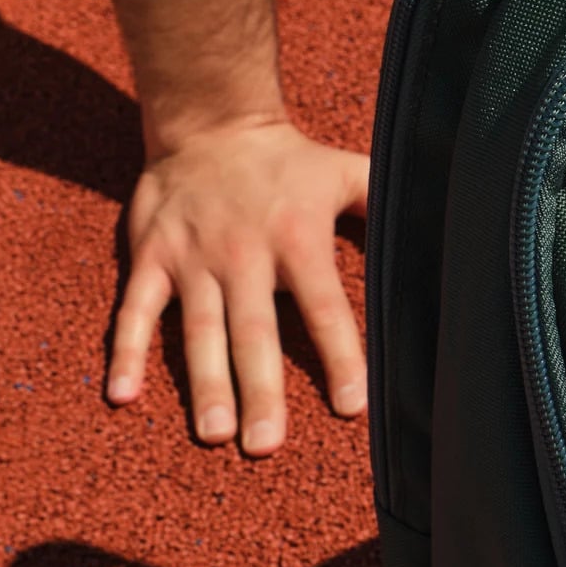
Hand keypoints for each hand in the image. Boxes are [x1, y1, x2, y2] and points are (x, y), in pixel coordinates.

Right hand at [105, 117, 369, 455]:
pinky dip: (126, 351)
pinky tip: (121, 396)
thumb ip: (383, 204)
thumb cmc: (290, 160)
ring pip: (200, 329)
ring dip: (204, 384)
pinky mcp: (152, 256)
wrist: (212, 121)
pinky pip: (135, 310)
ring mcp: (194, 257)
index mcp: (298, 237)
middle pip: (256, 330)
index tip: (351, 406)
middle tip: (266, 445)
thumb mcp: (345, 172)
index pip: (325, 305)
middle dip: (262, 389)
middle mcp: (246, 252)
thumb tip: (444, 225)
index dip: (339, 355)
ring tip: (213, 434)